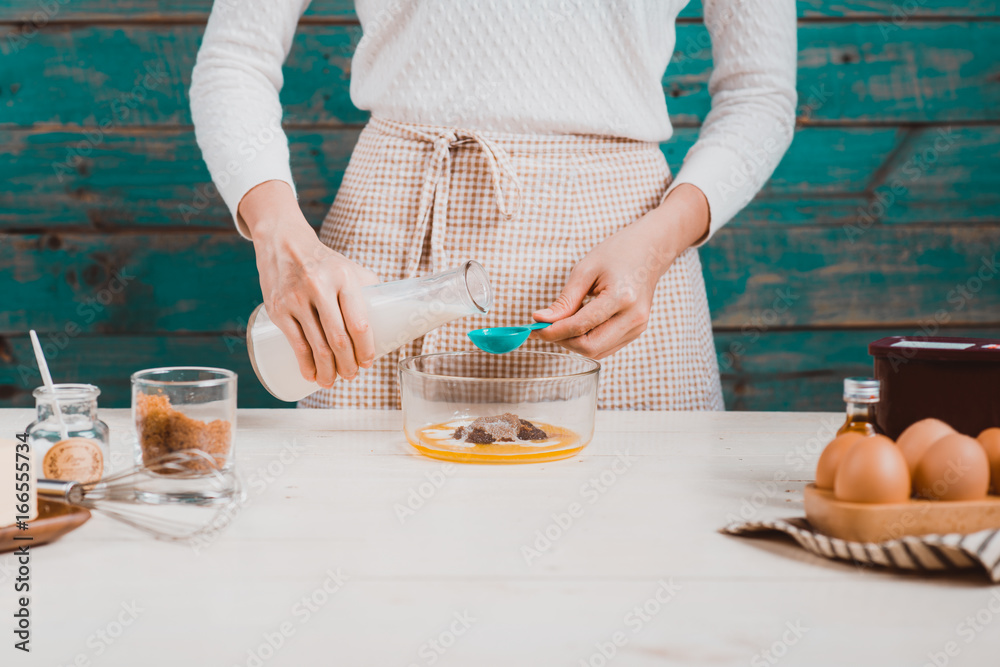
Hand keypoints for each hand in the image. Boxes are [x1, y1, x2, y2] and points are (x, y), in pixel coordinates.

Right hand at [240, 180, 378, 386]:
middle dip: (347, 365)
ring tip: (332, 381)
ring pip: (316, 346)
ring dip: (326, 371)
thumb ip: (369, 289)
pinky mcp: (277, 309)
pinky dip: (304, 364)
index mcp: (344, 278)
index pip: (359, 322)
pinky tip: (311, 375)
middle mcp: (319, 287)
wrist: (283, 242)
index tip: (367, 362)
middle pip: (338, 339)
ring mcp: (296, 299)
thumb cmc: (324, 262)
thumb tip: (393, 315)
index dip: (365, 349)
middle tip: (351, 376)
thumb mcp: (349, 268)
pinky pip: (295, 344)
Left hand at [532, 184, 709, 358]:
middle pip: (590, 346)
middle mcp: (634, 318)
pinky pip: (606, 347)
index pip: (580, 326)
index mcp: (622, 298)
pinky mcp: (636, 331)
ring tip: (561, 324)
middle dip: (563, 341)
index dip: (553, 331)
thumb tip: (541, 320)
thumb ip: (564, 300)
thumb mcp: (585, 270)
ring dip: (573, 343)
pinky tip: (578, 326)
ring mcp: (638, 327)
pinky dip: (587, 341)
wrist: (650, 251)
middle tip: (545, 329)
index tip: (535, 328)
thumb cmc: (618, 253)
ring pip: (597, 351)